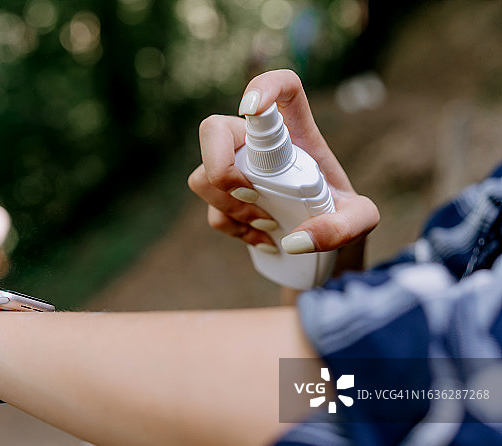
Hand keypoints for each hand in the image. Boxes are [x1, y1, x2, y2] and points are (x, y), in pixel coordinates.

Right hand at [188, 69, 378, 252]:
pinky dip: (235, 228)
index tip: (251, 109)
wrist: (330, 241)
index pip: (281, 88)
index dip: (263, 86)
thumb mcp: (361, 222)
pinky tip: (263, 238)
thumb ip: (341, 228)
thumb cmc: (345, 217)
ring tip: (267, 225)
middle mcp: (260, 146)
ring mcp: (239, 171)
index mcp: (298, 133)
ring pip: (203, 176)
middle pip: (214, 129)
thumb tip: (296, 240)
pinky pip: (212, 211)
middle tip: (251, 193)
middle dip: (219, 165)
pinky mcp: (228, 200)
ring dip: (229, 206)